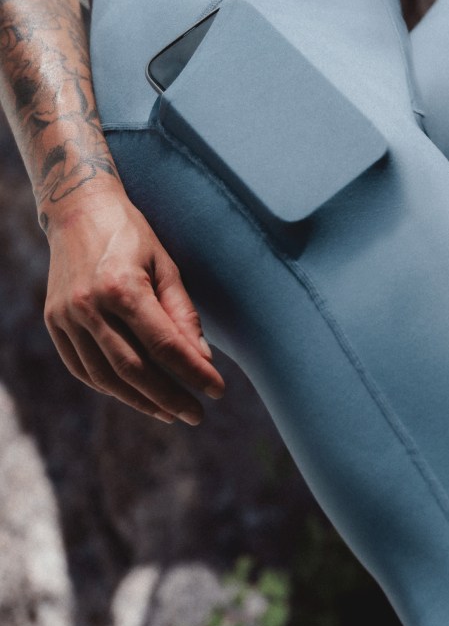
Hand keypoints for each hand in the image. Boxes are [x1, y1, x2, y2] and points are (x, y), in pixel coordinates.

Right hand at [42, 191, 225, 424]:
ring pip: (105, 377)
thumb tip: (201, 359)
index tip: (217, 391)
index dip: (193, 373)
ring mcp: (66, 317)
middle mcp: (90, 306)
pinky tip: (135, 395)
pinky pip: (82, 368)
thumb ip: (183, 314)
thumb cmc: (133, 236)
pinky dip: (110, 387)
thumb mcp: (167, 266)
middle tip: (196, 414)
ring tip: (169, 411)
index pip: (165, 345)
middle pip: (134, 369)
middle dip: (170, 397)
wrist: (78, 211)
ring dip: (140, 400)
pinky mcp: (54, 322)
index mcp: (123, 287)